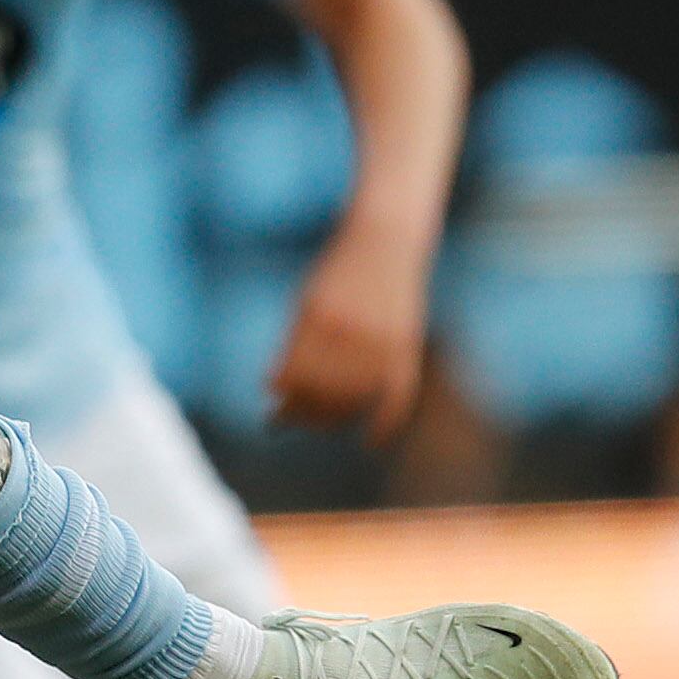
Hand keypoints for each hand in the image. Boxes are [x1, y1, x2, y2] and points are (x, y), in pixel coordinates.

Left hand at [267, 226, 433, 436]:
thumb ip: (293, 345)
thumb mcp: (307, 302)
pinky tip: (372, 440)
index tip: (275, 418)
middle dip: (306, 417)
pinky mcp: (406, 342)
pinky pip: (399, 395)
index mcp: (317, 318)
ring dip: (337, 420)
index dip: (286, 406)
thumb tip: (272, 390)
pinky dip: (386, 423)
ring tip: (322, 425)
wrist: (384, 238)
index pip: (297, 381)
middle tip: (294, 424)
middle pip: (324, 395)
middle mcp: (349, 331)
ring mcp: (381, 338)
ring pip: (357, 399)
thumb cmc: (338, 272)